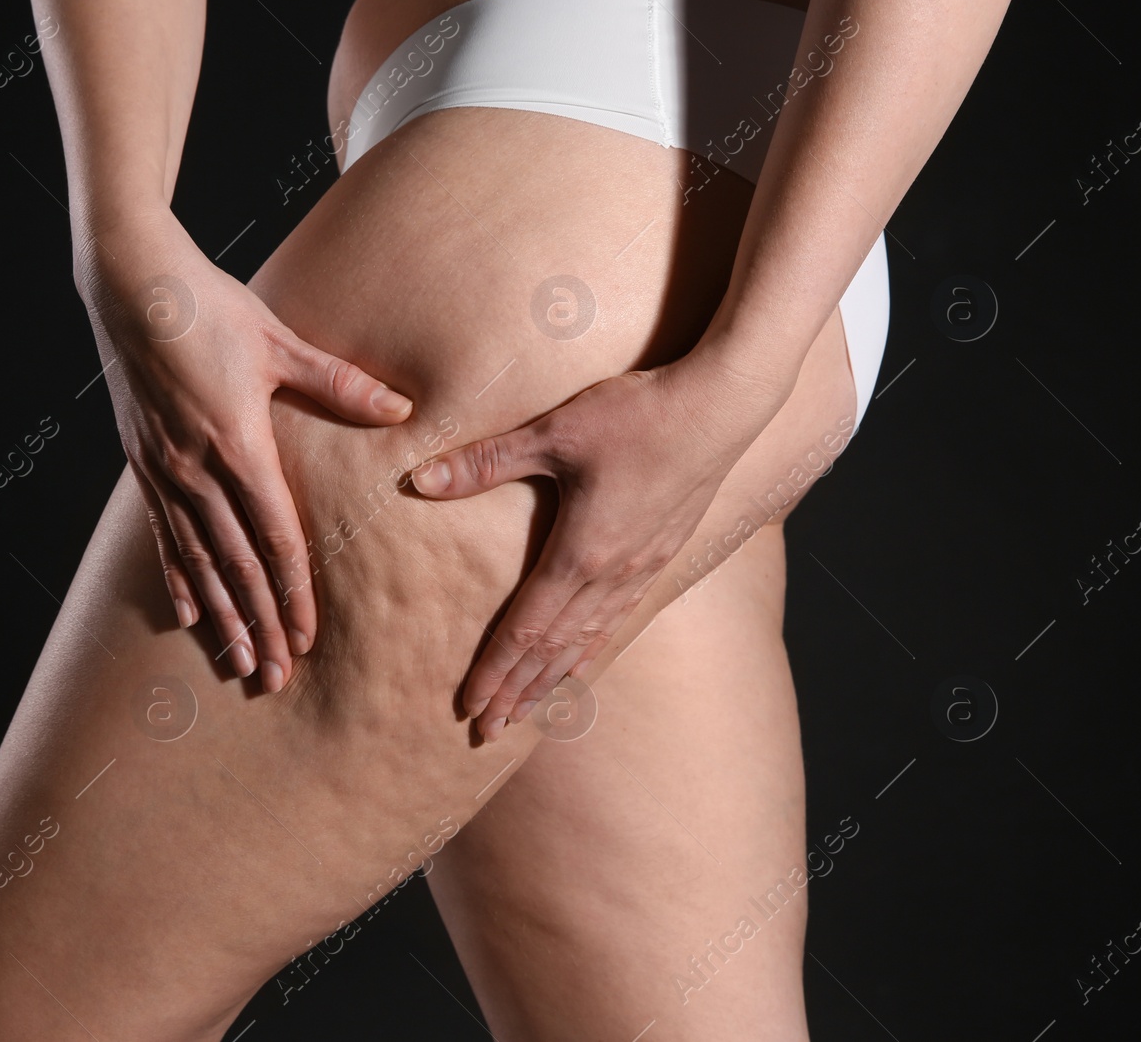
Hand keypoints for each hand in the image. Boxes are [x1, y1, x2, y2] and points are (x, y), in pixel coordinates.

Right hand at [80, 211, 414, 690]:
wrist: (132, 284)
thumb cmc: (208, 307)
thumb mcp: (279, 342)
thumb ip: (339, 384)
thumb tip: (401, 408)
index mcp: (237, 443)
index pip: (274, 537)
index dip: (292, 592)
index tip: (307, 637)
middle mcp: (196, 469)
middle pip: (237, 565)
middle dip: (259, 624)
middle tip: (276, 676)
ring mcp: (164, 470)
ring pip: (197, 562)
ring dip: (220, 616)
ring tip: (236, 663)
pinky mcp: (142, 463)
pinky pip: (162, 536)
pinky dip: (178, 578)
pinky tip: (188, 613)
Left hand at [410, 354, 778, 740]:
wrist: (720, 406)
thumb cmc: (636, 417)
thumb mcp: (553, 433)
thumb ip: (486, 461)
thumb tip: (420, 479)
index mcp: (580, 553)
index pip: (526, 631)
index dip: (495, 671)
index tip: (471, 707)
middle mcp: (611, 574)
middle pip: (555, 651)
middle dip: (518, 693)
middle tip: (487, 733)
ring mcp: (641, 568)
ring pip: (589, 641)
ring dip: (554, 680)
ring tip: (528, 712)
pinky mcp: (662, 554)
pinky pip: (619, 618)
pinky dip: (593, 649)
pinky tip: (584, 660)